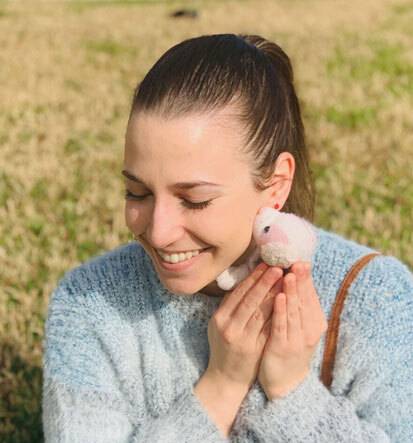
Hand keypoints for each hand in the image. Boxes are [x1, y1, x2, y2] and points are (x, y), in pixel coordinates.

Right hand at [205, 262, 283, 390]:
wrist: (225, 378)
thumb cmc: (224, 346)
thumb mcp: (219, 324)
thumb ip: (230, 306)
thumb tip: (246, 281)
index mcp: (219, 318)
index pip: (238, 293)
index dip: (252, 278)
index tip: (264, 264)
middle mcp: (229, 327)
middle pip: (249, 300)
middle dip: (264, 282)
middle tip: (278, 267)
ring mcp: (242, 338)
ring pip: (260, 312)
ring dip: (273, 294)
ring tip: (285, 280)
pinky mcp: (254, 349)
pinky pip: (268, 327)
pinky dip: (277, 313)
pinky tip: (286, 301)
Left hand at [257, 261, 327, 398]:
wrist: (285, 381)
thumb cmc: (290, 345)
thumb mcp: (299, 324)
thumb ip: (298, 303)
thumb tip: (295, 275)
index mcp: (314, 321)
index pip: (310, 295)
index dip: (306, 277)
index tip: (301, 259)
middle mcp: (309, 329)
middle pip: (304, 300)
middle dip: (300, 279)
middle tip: (296, 261)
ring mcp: (297, 339)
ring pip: (294, 310)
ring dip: (291, 292)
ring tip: (288, 274)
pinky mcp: (283, 347)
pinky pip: (282, 326)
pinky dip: (281, 311)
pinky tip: (278, 297)